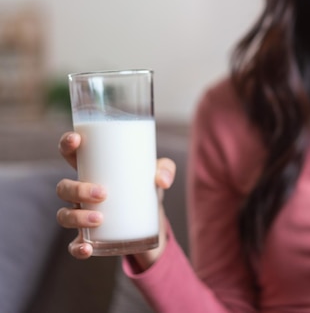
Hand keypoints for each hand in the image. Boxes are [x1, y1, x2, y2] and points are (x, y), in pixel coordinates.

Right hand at [56, 131, 175, 264]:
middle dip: (77, 189)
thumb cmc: (148, 189)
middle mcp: (81, 193)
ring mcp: (82, 216)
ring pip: (64, 215)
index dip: (67, 145)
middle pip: (64, 188)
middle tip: (103, 193)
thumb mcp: (158, 175)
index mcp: (93, 171)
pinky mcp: (89, 239)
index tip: (77, 140)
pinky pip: (73, 246)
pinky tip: (87, 248)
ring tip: (100, 218)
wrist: (152, 224)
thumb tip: (161, 180)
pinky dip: (76, 248)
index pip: (70, 154)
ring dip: (77, 217)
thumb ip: (165, 170)